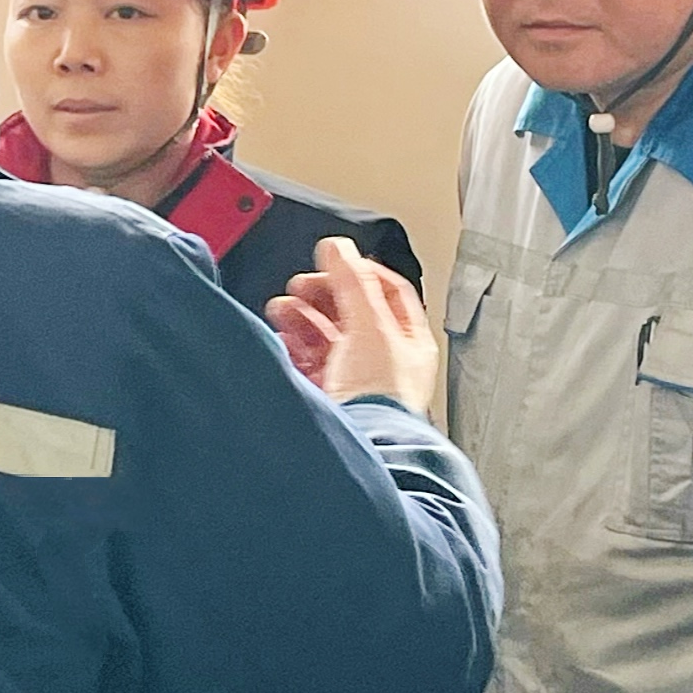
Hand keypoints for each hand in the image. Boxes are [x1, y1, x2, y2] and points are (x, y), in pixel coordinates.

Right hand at [267, 237, 443, 413]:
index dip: (360, 272)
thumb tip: (338, 247)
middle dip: (323, 293)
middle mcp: (384, 360)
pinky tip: (283, 336)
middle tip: (302, 285)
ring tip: (284, 308)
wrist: (362, 445)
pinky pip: (307, 361)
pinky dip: (293, 345)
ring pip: (326, 335)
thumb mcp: (370, 324)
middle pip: (351, 312)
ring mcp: (355, 378)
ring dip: (303, 316)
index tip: (335, 263)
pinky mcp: (328, 395)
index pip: (388, 292)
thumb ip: (351, 281)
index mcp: (408, 341)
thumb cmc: (381, 397)